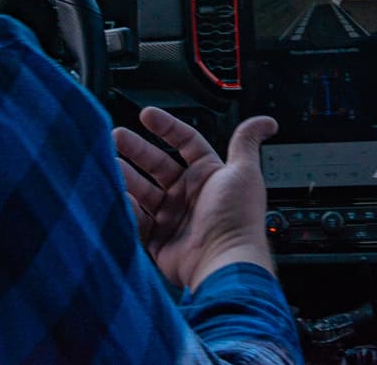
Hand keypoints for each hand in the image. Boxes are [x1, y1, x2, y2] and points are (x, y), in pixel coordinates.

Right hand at [112, 107, 277, 290]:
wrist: (224, 262)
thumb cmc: (237, 218)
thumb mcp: (244, 172)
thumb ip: (247, 142)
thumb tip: (266, 122)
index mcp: (208, 175)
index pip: (185, 143)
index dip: (167, 127)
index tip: (147, 115)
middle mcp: (189, 194)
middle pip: (158, 163)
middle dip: (137, 149)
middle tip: (116, 136)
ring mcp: (173, 216)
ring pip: (143, 190)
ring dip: (126, 175)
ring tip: (109, 163)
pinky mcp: (159, 240)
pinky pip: (136, 220)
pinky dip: (126, 208)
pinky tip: (118, 195)